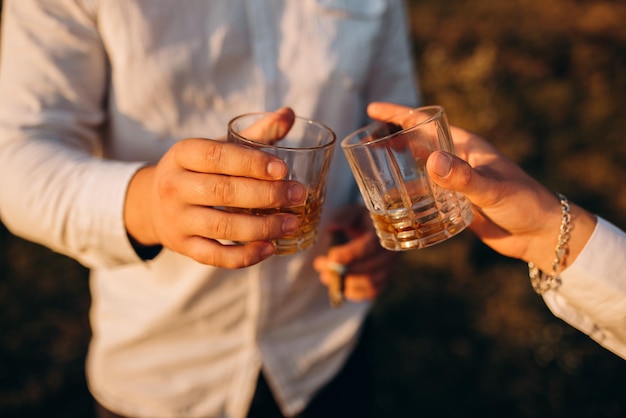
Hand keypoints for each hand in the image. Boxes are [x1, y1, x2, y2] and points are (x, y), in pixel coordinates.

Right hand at [124, 108, 307, 267]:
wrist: (153, 203)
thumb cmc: (198, 171)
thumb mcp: (217, 146)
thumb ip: (254, 134)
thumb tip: (289, 114)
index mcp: (182, 154)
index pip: (216, 155)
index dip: (251, 162)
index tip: (283, 169)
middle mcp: (174, 186)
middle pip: (223, 192)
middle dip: (266, 195)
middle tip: (298, 195)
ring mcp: (177, 219)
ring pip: (222, 227)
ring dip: (262, 228)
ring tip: (292, 223)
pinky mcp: (183, 246)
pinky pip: (215, 256)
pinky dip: (244, 256)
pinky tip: (270, 248)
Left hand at [314, 205, 396, 301]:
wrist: (376, 228)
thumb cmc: (361, 219)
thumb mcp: (352, 212)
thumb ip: (343, 217)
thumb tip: (333, 229)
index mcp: (384, 232)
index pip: (370, 246)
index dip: (350, 254)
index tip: (331, 257)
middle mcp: (390, 252)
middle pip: (369, 268)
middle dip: (342, 270)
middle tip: (320, 266)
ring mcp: (389, 268)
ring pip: (370, 283)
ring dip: (345, 283)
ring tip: (324, 276)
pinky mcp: (384, 280)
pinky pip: (372, 292)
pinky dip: (354, 293)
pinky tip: (338, 287)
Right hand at [367, 102, 596, 271]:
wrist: (540, 234)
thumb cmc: (523, 204)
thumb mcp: (492, 188)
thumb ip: (462, 176)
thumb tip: (430, 161)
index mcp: (465, 146)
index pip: (425, 124)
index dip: (398, 115)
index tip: (373, 110)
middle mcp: (457, 161)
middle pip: (416, 145)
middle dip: (390, 142)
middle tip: (363, 145)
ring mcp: (455, 183)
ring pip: (417, 173)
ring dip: (396, 174)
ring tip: (370, 179)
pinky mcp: (455, 204)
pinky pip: (425, 198)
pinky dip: (408, 200)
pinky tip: (392, 208)